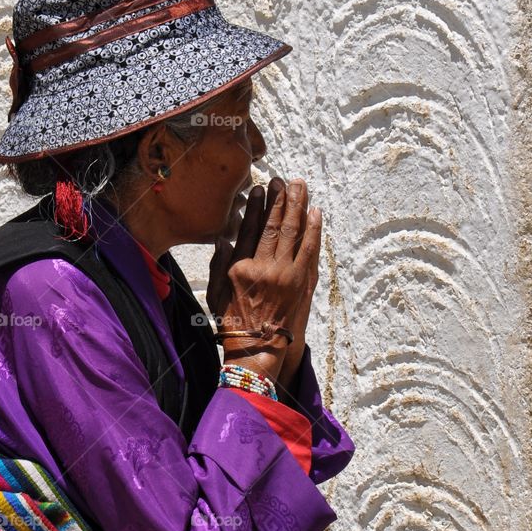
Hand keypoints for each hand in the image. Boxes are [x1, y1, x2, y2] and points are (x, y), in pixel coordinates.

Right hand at [207, 176, 321, 390]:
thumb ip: (218, 263)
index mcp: (240, 268)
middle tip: (285, 180)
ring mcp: (287, 275)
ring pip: (295, 233)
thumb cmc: (232, 323)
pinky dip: (314, 230)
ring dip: (299, 207)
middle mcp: (265, 268)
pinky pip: (311, 250)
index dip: (257, 206)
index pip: (250, 228)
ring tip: (301, 187)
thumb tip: (224, 237)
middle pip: (275, 225)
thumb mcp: (215, 293)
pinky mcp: (303, 284)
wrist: (258, 350)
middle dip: (280, 199)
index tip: (260, 188)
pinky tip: (316, 213)